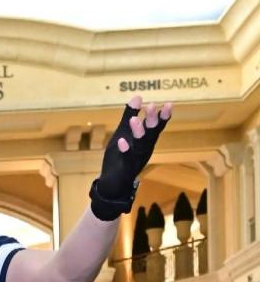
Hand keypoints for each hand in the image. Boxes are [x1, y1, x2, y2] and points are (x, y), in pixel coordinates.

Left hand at [89, 95, 171, 219]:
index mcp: (146, 140)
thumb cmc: (119, 157)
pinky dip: (125, 150)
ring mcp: (136, 159)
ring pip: (141, 146)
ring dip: (138, 133)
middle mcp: (145, 149)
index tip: (169, 104)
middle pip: (152, 134)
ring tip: (134, 119)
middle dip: (152, 120)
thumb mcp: (123, 132)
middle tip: (151, 105)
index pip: (157, 127)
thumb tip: (137, 96)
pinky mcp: (125, 169)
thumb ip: (130, 115)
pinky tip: (122, 141)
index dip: (164, 116)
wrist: (112, 186)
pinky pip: (126, 159)